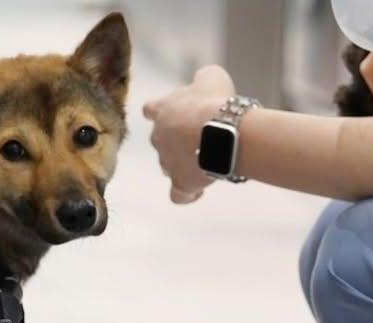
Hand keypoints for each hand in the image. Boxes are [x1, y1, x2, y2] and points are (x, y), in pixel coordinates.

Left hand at [143, 65, 235, 203]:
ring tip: (208, 159)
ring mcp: (166, 163)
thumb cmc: (215, 101)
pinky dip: (186, 193)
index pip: (151, 109)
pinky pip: (178, 194)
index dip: (161, 111)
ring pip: (169, 166)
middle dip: (178, 138)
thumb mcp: (211, 77)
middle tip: (203, 134)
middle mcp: (158, 138)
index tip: (174, 112)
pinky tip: (197, 190)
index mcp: (161, 110)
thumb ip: (201, 80)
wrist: (221, 131)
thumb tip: (201, 82)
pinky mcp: (180, 183)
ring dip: (185, 162)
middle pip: (162, 140)